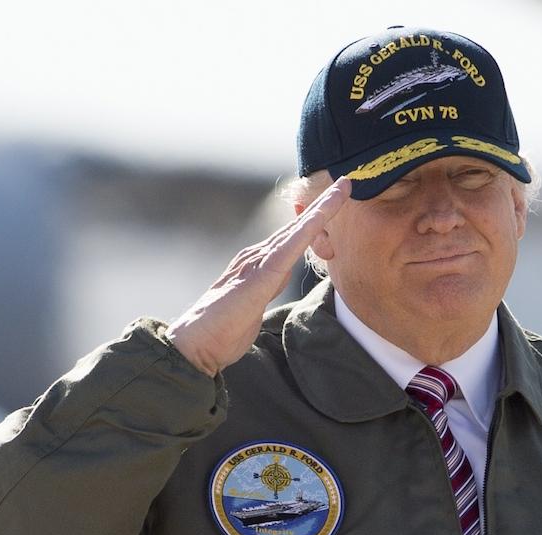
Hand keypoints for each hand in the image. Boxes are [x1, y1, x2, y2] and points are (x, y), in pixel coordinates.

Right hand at [168, 176, 350, 376]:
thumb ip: (266, 289)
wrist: (194, 343)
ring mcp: (257, 263)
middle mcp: (256, 257)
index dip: (312, 221)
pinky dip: (311, 227)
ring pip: (297, 230)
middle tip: (346, 182)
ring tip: (343, 188)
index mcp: (256, 265)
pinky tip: (325, 213)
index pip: (290, 239)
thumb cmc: (221, 332)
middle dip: (322, 205)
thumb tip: (278, 277)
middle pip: (296, 227)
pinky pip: (292, 247)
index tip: (332, 203)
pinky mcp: (261, 275)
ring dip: (322, 208)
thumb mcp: (252, 307)